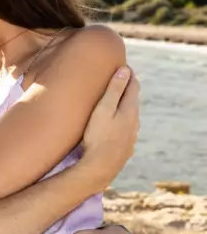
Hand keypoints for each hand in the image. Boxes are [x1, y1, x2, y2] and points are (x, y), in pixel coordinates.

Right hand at [81, 66, 139, 188]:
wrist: (100, 168)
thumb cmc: (98, 137)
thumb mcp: (103, 109)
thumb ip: (114, 90)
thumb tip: (124, 70)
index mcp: (130, 109)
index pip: (133, 85)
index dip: (127, 74)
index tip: (122, 65)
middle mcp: (135, 122)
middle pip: (133, 101)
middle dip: (126, 89)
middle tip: (117, 80)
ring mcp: (132, 136)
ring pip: (130, 116)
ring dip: (124, 107)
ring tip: (114, 103)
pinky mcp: (126, 148)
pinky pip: (125, 130)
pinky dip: (121, 122)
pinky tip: (113, 127)